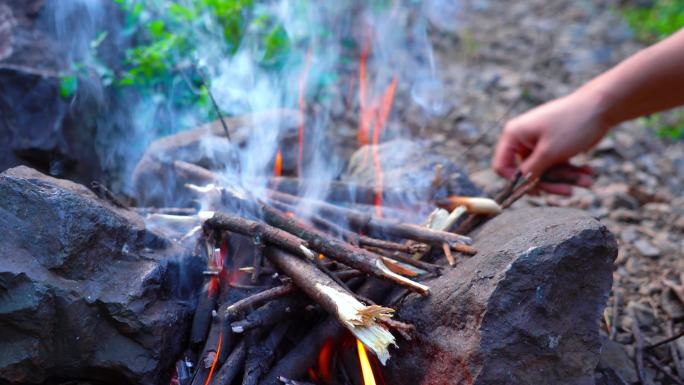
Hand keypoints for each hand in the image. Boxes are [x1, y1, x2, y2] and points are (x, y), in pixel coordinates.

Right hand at [492, 90, 610, 194]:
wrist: (601, 106)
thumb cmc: (571, 125)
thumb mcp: (549, 153)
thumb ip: (531, 171)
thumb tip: (520, 186)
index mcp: (514, 135)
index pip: (502, 165)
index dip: (515, 181)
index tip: (533, 190)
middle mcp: (524, 139)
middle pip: (529, 172)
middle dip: (552, 182)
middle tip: (569, 192)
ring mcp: (540, 142)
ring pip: (547, 170)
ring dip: (567, 178)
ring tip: (588, 182)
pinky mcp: (555, 145)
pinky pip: (558, 164)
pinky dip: (572, 170)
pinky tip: (588, 172)